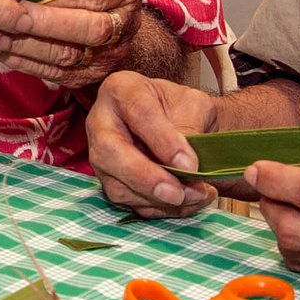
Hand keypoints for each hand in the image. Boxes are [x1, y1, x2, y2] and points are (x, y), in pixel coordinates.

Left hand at [0, 0, 147, 87]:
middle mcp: (125, 23)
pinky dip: (26, 63)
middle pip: (89, 30)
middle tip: (10, 18)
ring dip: (29, 47)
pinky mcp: (88, 77)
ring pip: (70, 56)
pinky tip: (2, 52)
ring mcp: (109, 55)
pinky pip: (56, 74)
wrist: (99, 13)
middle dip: (46, 25)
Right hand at [88, 70, 223, 218]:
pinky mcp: (111, 183)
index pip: (138, 113)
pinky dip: (162, 209)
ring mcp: (102, 157)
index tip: (191, 164)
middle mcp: (102, 123)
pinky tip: (189, 202)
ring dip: (159, 200)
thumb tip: (187, 165)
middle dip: (146, 178)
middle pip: (110, 152)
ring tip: (197, 195)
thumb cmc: (182, 109)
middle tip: (178, 193)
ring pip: (118, 186)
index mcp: (122, 90)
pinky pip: (131, 204)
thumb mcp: (194, 104)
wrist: (181, 126)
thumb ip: (191, 127)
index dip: (164, 140)